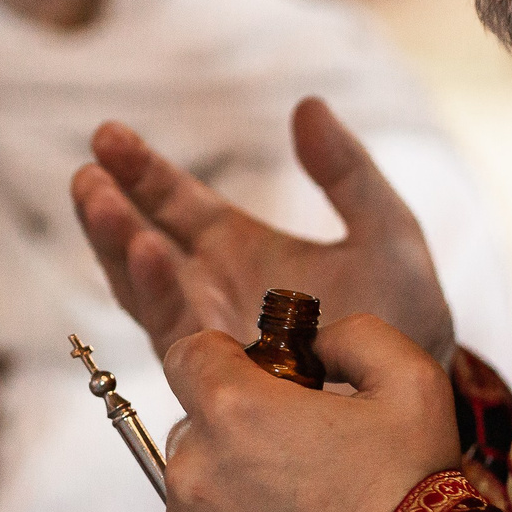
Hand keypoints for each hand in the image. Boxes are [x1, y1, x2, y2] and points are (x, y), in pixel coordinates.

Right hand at [71, 99, 455, 364]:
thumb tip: (307, 105)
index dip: (140, 170)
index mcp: (237, 247)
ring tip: (98, 201)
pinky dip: (154, 287)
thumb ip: (349, 172)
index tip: (107, 136)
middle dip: (110, 205)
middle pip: (139, 241)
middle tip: (88, 174)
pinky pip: (174, 326)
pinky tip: (146, 251)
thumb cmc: (406, 322)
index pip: (173, 203)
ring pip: (141, 286)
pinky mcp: (217, 371)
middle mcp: (210, 288)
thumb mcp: (387, 232)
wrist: (424, 405)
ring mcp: (209, 331)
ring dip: (115, 243)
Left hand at [146, 315, 459, 511]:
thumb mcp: (412, 383)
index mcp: (234, 407)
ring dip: (225, 491)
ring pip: (188, 486)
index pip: (190, 355)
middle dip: (234, 433)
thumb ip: (352, 335)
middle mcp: (193, 465)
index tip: (264, 388)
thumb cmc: (414, 494)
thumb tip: (314, 340)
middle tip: (296, 464)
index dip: (227, 363)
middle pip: (193, 425)